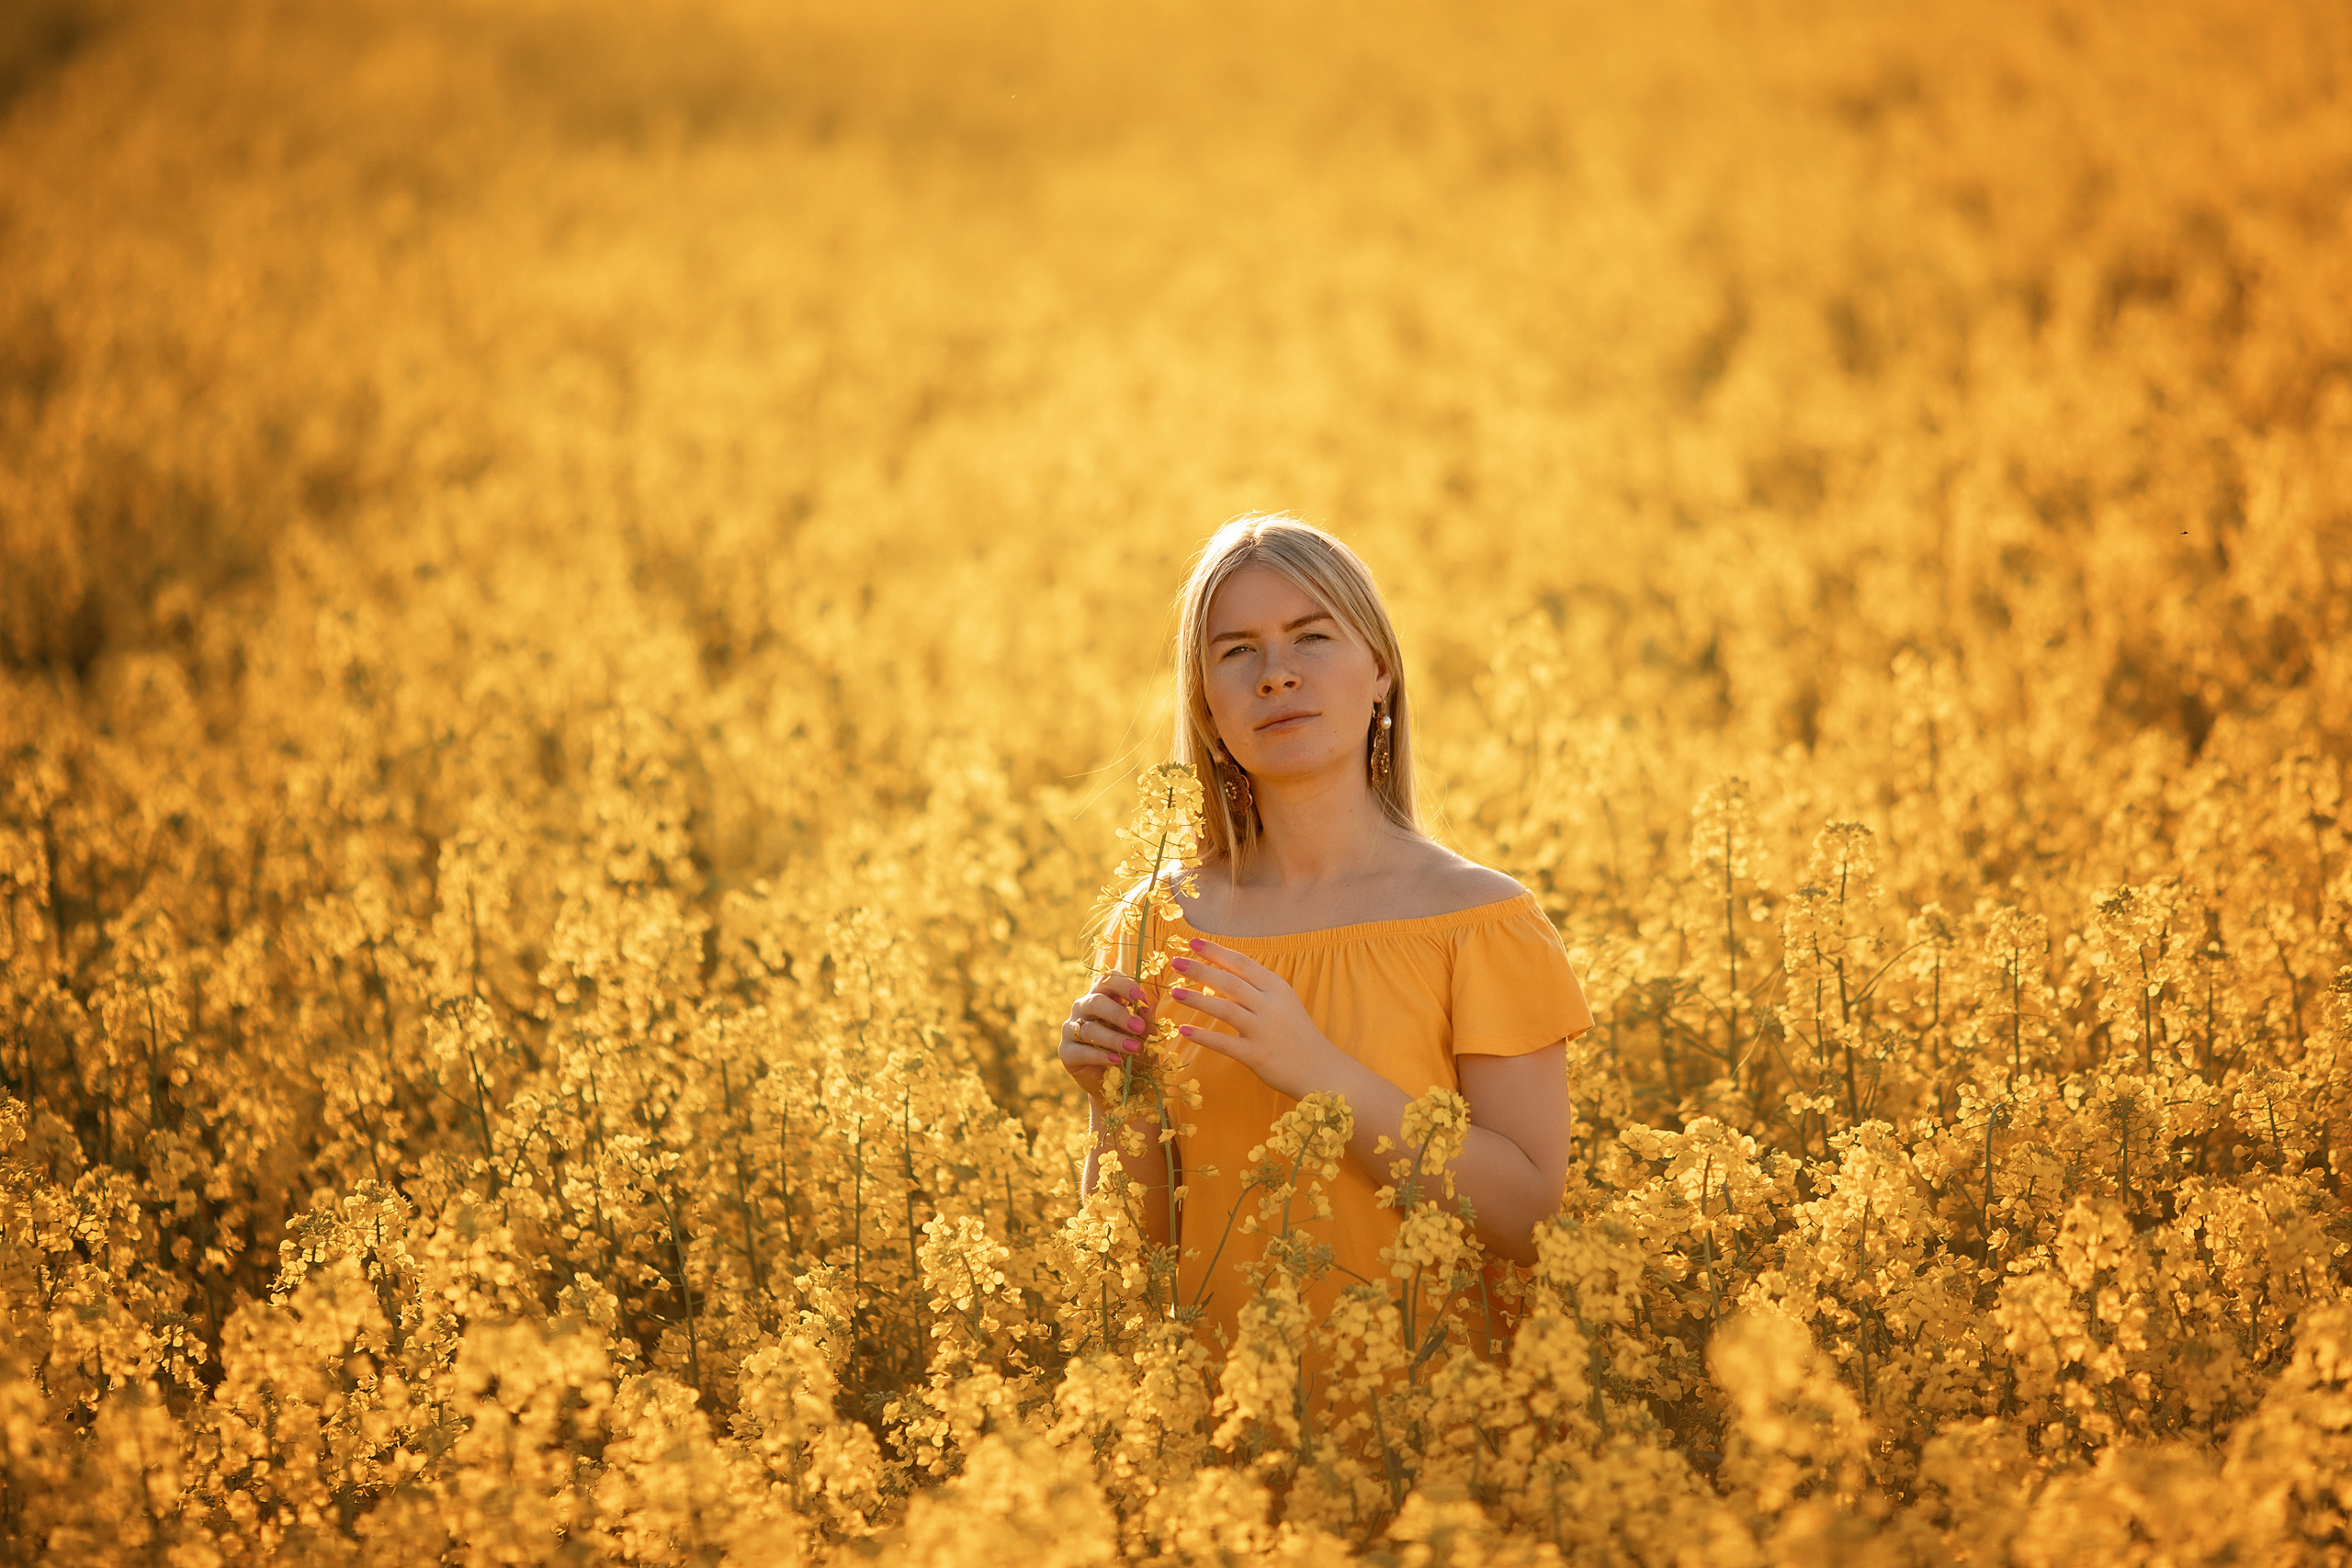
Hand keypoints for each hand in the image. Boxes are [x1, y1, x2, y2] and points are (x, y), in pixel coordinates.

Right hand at [1059, 969, 1153, 1101]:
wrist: (1120, 1082)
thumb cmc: (1132, 1049)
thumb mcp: (1144, 1034)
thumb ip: (1144, 1019)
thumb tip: (1143, 1007)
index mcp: (1103, 995)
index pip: (1107, 979)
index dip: (1123, 985)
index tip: (1140, 997)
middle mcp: (1083, 1007)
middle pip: (1095, 1001)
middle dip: (1118, 1014)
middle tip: (1138, 1027)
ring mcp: (1071, 1028)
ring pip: (1088, 1029)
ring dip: (1113, 1039)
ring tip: (1133, 1048)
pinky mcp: (1066, 1051)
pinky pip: (1081, 1050)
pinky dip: (1100, 1056)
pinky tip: (1115, 1060)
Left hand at [1167, 939, 1342, 1099]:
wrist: (1322, 1071)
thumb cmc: (1298, 1035)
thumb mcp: (1283, 1004)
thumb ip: (1257, 990)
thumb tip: (1223, 974)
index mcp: (1277, 989)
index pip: (1243, 964)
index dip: (1216, 952)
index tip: (1192, 942)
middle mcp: (1271, 1006)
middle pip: (1231, 982)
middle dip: (1201, 969)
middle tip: (1176, 961)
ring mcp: (1264, 1031)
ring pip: (1226, 1009)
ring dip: (1198, 999)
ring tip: (1174, 993)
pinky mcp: (1257, 1055)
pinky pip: (1225, 1043)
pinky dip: (1203, 1036)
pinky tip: (1184, 1030)